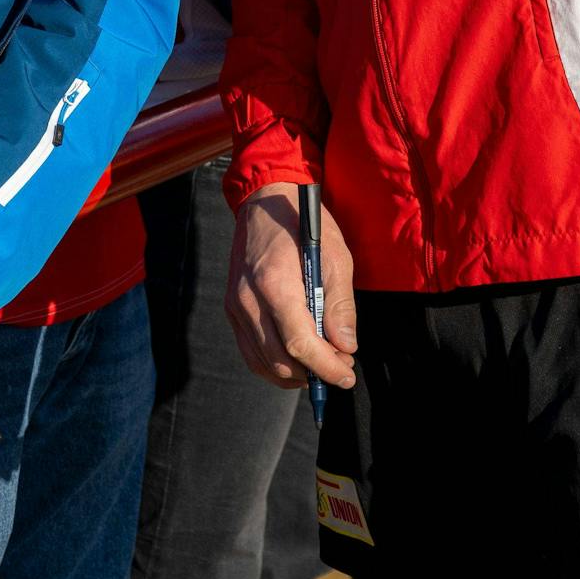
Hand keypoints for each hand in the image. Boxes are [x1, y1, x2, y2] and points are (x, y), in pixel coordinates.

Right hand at [226, 183, 356, 390]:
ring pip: (264, 362)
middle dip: (314, 372)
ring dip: (295, 372)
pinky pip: (251, 351)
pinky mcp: (231, 308)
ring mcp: (235, 305)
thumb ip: (340, 304)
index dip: (327, 368)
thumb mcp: (335, 256)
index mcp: (275, 283)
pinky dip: (275, 364)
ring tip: (321, 361)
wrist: (263, 201)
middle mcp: (248, 298)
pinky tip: (297, 357)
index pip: (300, 343)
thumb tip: (345, 346)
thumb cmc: (303, 224)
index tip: (347, 377)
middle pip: (280, 360)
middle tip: (341, 364)